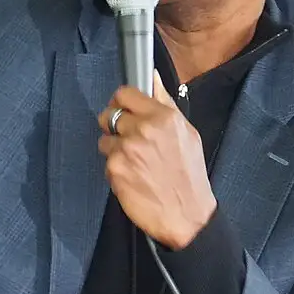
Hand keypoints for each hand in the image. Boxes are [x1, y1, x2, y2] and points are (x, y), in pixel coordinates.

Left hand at [98, 72, 216, 249]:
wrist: (187, 215)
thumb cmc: (189, 174)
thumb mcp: (186, 131)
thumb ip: (165, 102)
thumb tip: (152, 78)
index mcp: (162, 116)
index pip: (125, 93)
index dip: (122, 102)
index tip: (124, 109)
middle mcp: (143, 129)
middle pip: (109, 114)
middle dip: (114, 125)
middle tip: (127, 138)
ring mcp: (126, 149)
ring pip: (104, 138)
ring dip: (114, 148)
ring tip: (134, 162)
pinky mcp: (115, 169)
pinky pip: (106, 160)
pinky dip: (115, 167)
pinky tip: (132, 176)